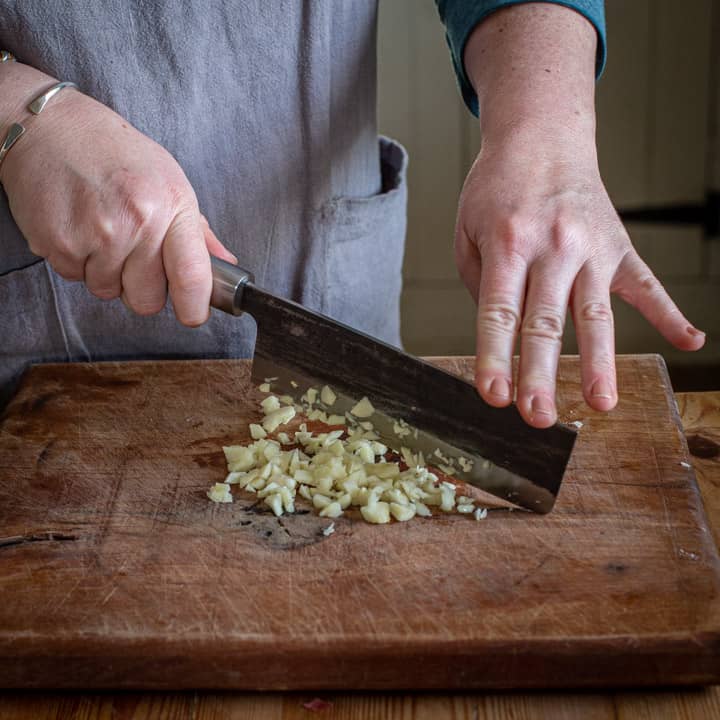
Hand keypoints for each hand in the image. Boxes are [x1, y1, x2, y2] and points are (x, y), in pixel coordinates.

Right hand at [0, 84, 235, 325]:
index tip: (193, 314)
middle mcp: (137, 222)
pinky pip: (76, 279)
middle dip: (142, 288)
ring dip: (107, 273)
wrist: (50, 128)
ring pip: (109, 292)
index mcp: (172, 207)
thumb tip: (226, 264)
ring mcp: (96, 234)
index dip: (194, 307)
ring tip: (102, 231)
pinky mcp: (59, 243)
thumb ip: (197, 231)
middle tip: (133, 254)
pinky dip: (78, 262)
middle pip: (148, 300)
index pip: (192, 276)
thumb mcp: (170, 181)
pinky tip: (79, 228)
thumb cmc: (116, 154)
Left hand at [456, 125, 704, 427]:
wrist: (542, 139)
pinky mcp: (619, 247)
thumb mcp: (468, 232)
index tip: (493, 395)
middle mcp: (553, 247)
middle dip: (541, 373)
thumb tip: (503, 335)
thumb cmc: (498, 190)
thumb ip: (480, 285)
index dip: (495, 357)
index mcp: (508, 244)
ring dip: (599, 361)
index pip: (499, 313)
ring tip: (601, 403)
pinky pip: (647, 285)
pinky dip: (671, 314)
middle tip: (538, 416)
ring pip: (596, 314)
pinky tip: (690, 341)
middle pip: (546, 322)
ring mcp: (591, 248)